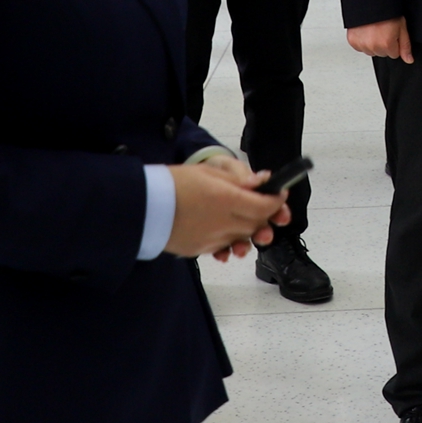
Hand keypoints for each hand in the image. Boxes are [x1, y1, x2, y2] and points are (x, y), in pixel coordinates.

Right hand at [166, 155, 290, 259]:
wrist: (141, 204)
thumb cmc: (173, 182)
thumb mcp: (208, 172)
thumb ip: (237, 179)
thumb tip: (262, 182)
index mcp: (226, 200)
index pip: (264, 207)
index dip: (276, 201)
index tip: (279, 194)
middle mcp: (221, 223)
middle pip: (255, 224)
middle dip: (264, 215)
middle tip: (264, 204)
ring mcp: (210, 240)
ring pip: (241, 238)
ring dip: (248, 229)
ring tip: (244, 217)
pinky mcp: (198, 250)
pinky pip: (222, 246)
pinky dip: (228, 238)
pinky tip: (224, 228)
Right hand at [348, 17, 414, 62]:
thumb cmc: (387, 10)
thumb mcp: (401, 26)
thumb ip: (405, 45)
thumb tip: (409, 59)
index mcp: (386, 43)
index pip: (394, 54)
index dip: (395, 43)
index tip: (392, 33)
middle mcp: (373, 46)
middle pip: (383, 53)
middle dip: (384, 44)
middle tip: (383, 30)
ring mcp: (362, 44)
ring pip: (371, 52)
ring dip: (373, 44)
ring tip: (375, 30)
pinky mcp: (352, 41)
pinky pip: (360, 48)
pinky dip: (363, 41)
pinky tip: (367, 31)